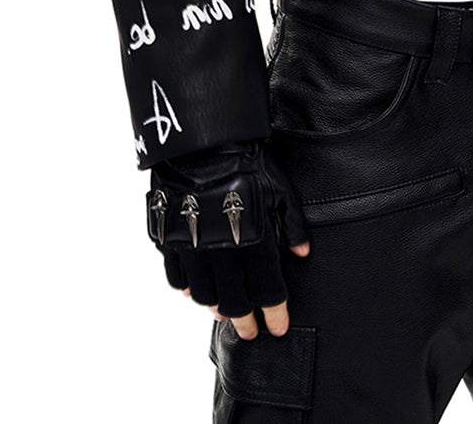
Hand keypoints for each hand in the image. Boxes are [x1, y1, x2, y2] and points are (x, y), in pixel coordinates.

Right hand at [147, 139, 309, 338]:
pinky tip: (198, 291)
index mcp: (254, 240)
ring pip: (205, 297)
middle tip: (251, 330)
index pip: (267, 292)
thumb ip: (294, 224)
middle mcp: (223, 251)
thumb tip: (303, 253)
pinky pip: (177, 280)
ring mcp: (193, 248)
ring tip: (227, 313)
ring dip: (218, 309)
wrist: (203, 142)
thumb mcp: (281, 188)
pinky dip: (189, 291)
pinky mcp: (169, 241)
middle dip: (246, 322)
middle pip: (235, 304)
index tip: (279, 326)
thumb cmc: (247, 161)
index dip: (275, 314)